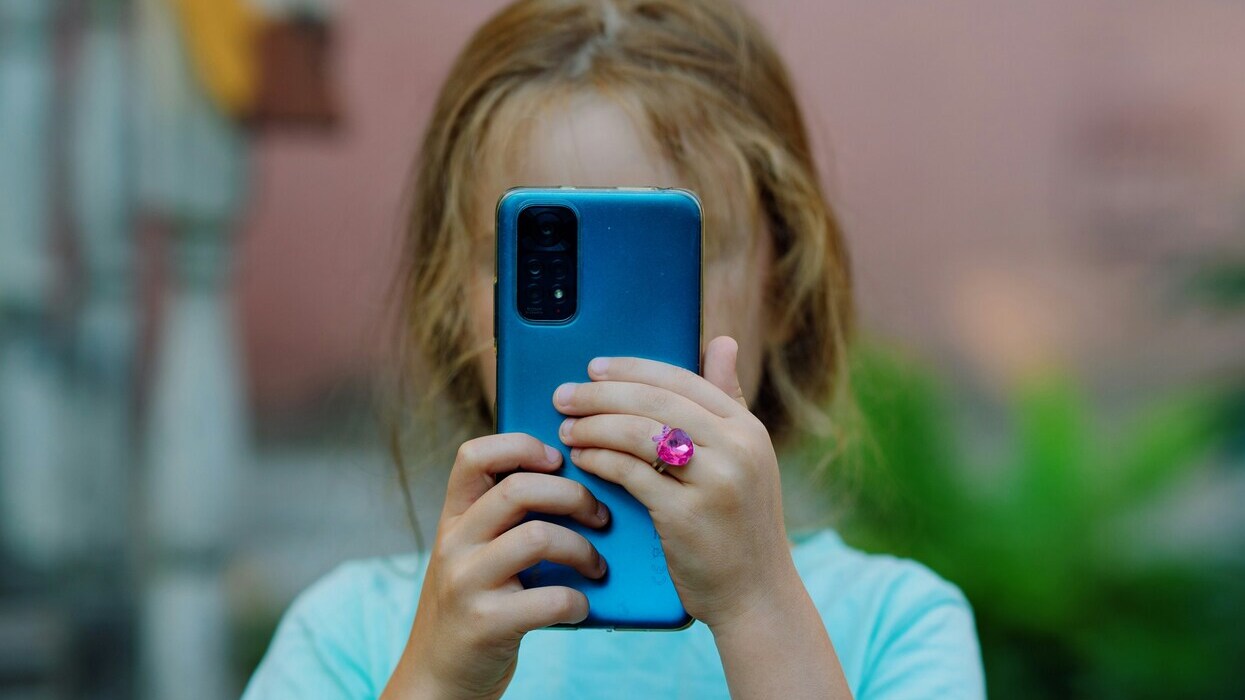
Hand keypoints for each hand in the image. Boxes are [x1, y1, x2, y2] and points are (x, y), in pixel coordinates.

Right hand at [382, 434, 610, 699]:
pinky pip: (549, 599)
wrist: (437, 679)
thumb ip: (505, 519)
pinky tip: (582, 607)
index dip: (521, 445)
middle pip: (518, 489)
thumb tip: (578, 480)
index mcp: (453, 518)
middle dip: (573, 495)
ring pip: (538, 537)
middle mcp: (454, 543)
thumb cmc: (474, 605)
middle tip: (600, 516)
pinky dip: (578, 601)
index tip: (559, 460)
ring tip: (597, 566)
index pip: (474, 455)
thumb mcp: (473, 553)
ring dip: (583, 549)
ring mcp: (466, 583)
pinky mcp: (486, 624)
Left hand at [553, 335, 798, 630]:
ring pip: (639, 433)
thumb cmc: (741, 525)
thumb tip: (722, 341)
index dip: (632, 369)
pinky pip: (631, 473)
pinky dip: (600, 459)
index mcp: (748, 428)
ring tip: (566, 426)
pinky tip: (581, 457)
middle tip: (565, 394)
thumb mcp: (747, 459)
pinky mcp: (686, 515)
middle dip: (602, 394)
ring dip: (594, 425)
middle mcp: (737, 447)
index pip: (681, 379)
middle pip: (655, 400)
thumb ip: (727, 401)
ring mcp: (715, 481)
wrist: (757, 595)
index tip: (595, 368)